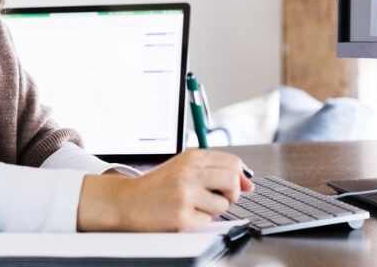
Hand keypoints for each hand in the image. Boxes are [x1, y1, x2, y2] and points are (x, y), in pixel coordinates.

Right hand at [77, 149, 252, 231]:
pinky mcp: (182, 215)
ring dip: (214, 209)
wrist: (128, 201)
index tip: (236, 186)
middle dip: (233, 194)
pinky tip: (184, 214)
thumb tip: (248, 183)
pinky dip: (200, 220)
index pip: (232, 162)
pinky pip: (207, 220)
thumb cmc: (157, 185)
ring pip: (223, 204)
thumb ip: (214, 170)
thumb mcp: (184, 167)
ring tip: (196, 206)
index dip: (240, 177)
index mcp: (192, 157)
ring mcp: (186, 193)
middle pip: (232, 180)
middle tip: (219, 198)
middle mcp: (190, 172)